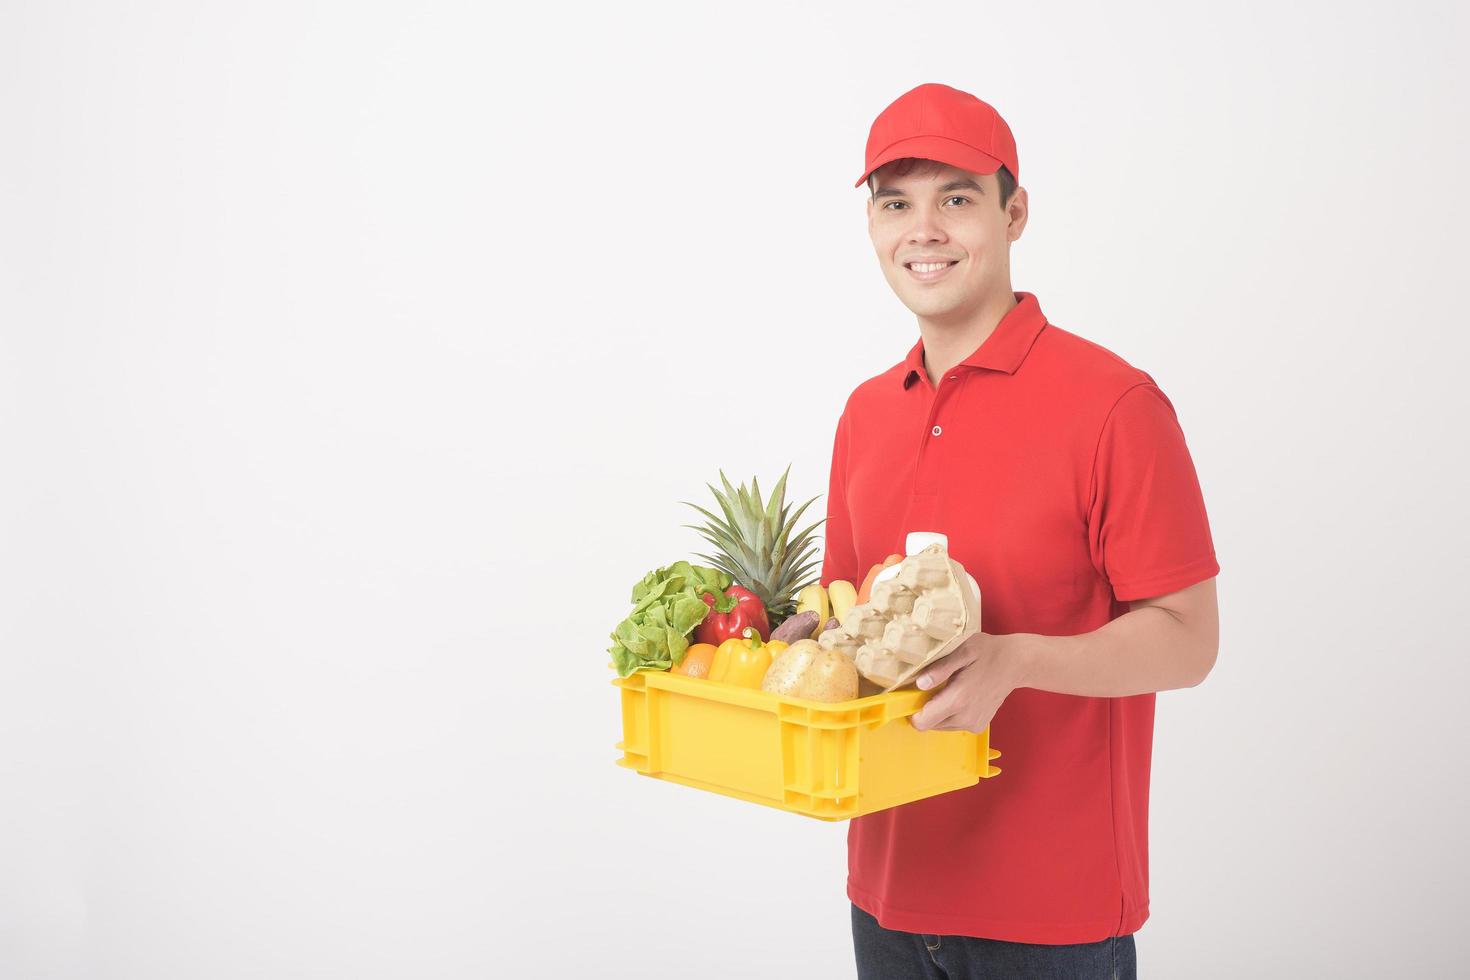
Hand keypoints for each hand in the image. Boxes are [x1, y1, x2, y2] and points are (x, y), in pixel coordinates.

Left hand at [909, 631, 1025, 733]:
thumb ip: (940, 668)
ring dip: (939, 711)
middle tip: (935, 686)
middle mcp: (965, 717)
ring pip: (941, 725)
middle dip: (927, 708)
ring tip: (950, 688)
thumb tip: (920, 683)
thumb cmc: (988, 652)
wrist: (1016, 663)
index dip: (913, 709)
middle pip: (930, 724)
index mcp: (958, 700)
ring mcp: (973, 723)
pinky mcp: (979, 725)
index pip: (922, 722)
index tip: (915, 694)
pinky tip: (961, 695)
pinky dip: (952, 713)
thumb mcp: (963, 651)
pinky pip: (954, 724)